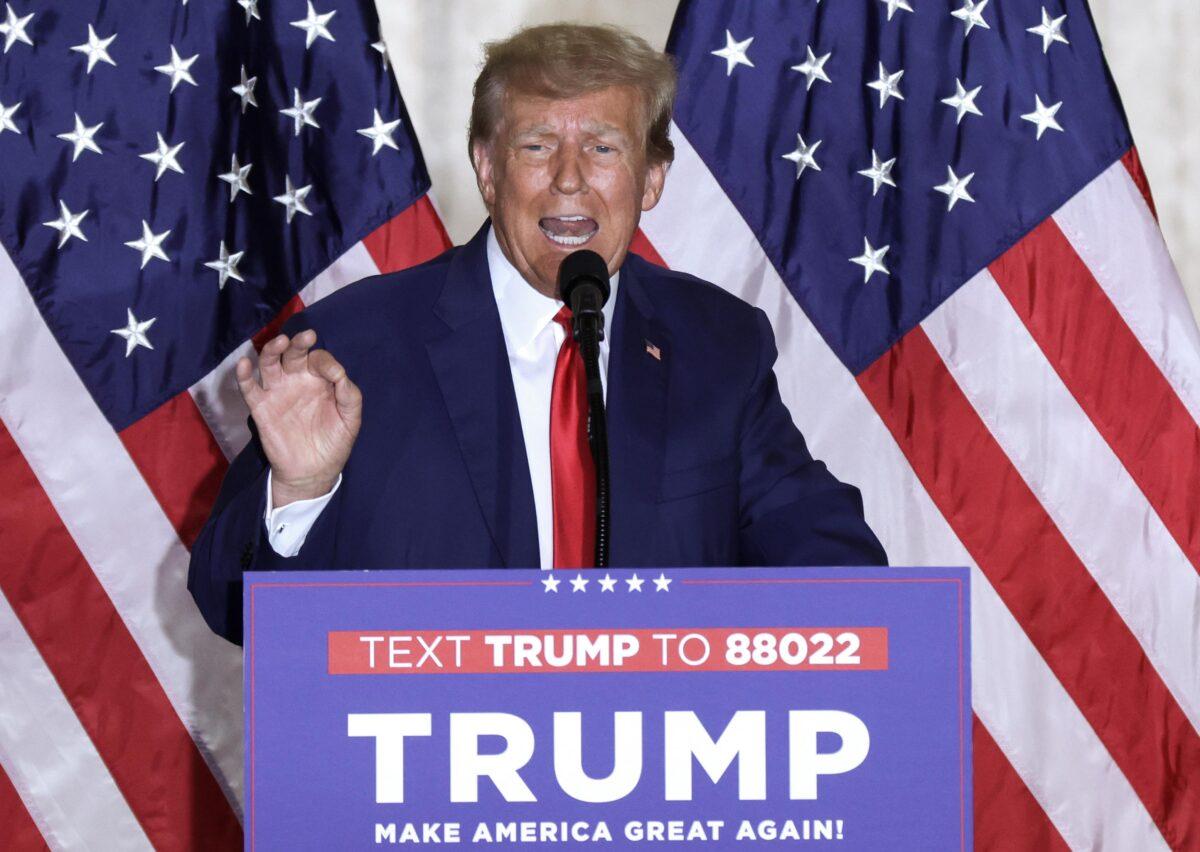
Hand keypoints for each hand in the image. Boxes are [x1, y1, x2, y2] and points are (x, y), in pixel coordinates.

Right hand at [235, 330, 361, 506]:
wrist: (313, 472)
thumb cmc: (334, 442)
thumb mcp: (350, 419)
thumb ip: (349, 395)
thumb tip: (339, 373)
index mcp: (319, 380)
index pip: (319, 359)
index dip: (326, 362)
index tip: (335, 375)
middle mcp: (297, 380)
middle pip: (293, 353)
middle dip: (299, 343)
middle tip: (307, 336)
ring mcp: (277, 392)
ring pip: (269, 363)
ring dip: (272, 350)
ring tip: (280, 342)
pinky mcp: (261, 407)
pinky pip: (249, 388)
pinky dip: (244, 375)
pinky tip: (244, 363)